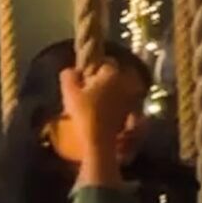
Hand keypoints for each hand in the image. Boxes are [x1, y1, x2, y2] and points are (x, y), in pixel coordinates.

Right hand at [58, 58, 145, 185]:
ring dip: (110, 91)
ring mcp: (132, 96)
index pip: (104, 62)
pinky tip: (103, 111)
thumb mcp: (69, 92)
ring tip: (95, 101)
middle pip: (114, 75)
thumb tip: (71, 70)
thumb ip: (68, 75)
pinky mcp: (133, 110)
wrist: (100, 140)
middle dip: (103, 79)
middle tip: (88, 90)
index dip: (93, 69)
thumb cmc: (84, 113)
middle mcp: (126, 81)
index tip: (84, 79)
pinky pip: (123, 100)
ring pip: (119, 87)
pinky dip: (115, 102)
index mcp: (112, 73)